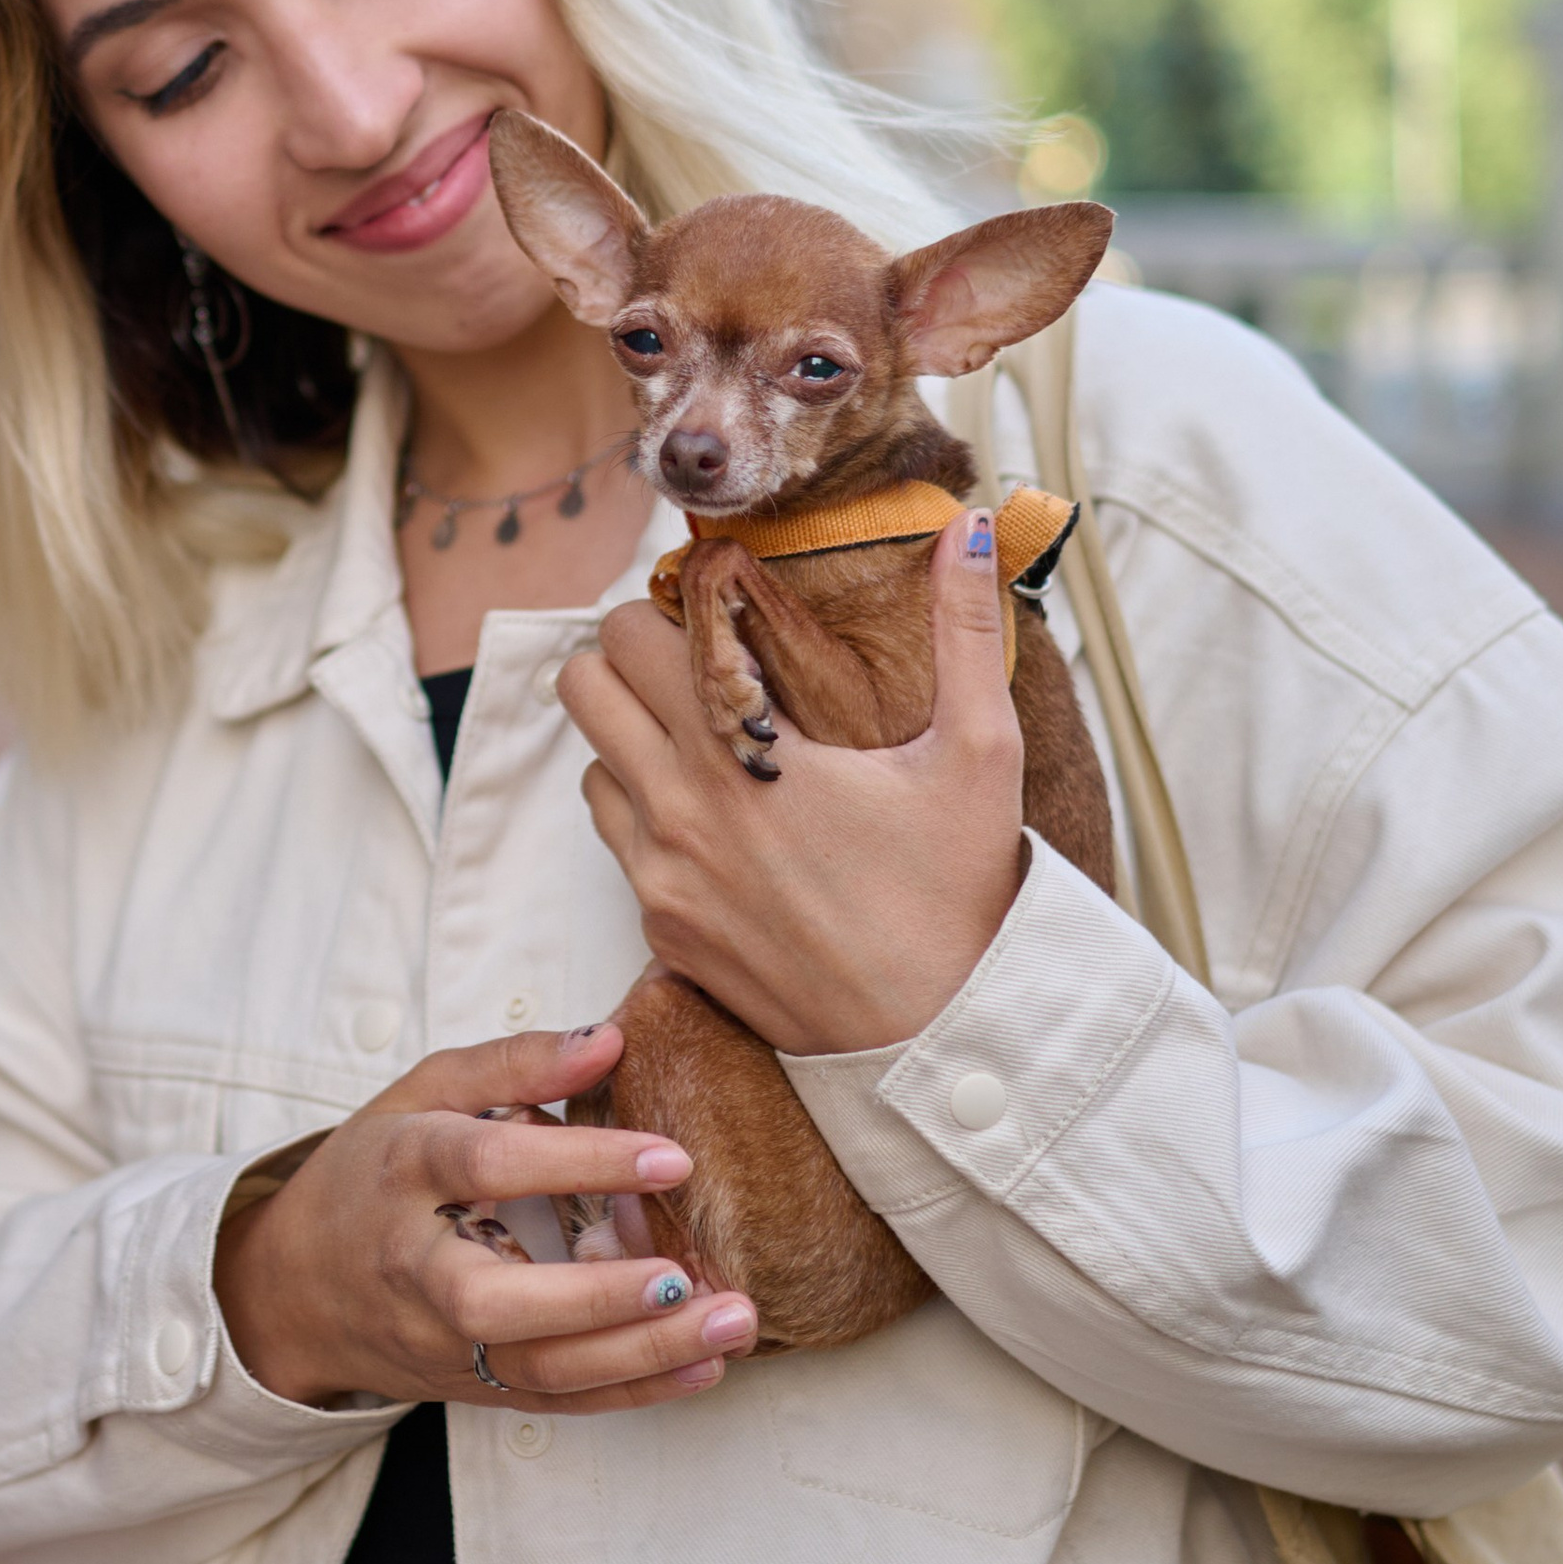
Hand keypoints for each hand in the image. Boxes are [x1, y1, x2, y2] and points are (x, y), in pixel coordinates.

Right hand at [215, 1023, 759, 1413]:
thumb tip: (611, 1039)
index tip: (672, 1154)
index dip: (579, 1159)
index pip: (487, 1164)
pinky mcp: (470, 1385)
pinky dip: (633, 1392)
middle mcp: (414, 1267)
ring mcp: (438, 1339)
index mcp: (401, 1172)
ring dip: (639, 1354)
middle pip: (492, 1298)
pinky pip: (555, 1399)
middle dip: (596, 1296)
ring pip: (534, 1365)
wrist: (294, 1289)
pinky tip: (704, 1367)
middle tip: (685, 1275)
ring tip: (729, 1323)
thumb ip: (515, 1062)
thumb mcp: (422, 1095)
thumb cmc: (373, 1175)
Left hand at [562, 507, 1026, 1056]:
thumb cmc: (960, 892)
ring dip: (633, 742)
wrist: (937, 1035)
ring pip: (590, 767)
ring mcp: (659, 878)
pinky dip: (649, 819)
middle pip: (583, 686)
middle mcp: (677, 809)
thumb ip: (967, 627)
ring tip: (715, 746)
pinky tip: (724, 824)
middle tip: (706, 668)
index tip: (729, 616)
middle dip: (634, 662)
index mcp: (739, 749)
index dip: (673, 609)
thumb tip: (970, 528)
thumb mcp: (979, 750)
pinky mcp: (661, 934)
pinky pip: (617, 847)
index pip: (631, 633)